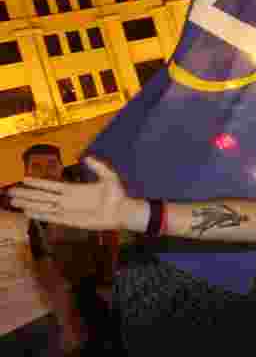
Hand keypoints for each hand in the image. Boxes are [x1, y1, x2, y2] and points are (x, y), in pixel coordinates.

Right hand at [7, 155, 127, 230]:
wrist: (122, 211)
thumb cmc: (116, 194)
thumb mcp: (108, 177)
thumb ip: (98, 166)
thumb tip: (86, 157)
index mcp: (74, 189)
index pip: (51, 185)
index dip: (38, 183)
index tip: (24, 179)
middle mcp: (67, 200)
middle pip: (42, 196)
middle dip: (26, 194)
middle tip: (10, 192)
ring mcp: (67, 211)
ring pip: (43, 207)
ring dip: (28, 204)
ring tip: (14, 203)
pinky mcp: (70, 221)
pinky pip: (51, 218)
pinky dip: (39, 215)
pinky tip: (28, 212)